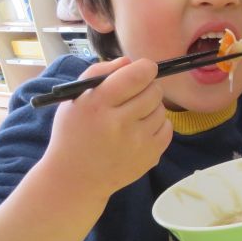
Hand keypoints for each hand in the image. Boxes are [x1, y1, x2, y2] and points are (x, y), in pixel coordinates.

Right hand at [44, 57, 172, 196]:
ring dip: (151, 108)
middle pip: (154, 90)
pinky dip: (157, 126)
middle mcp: (119, 123)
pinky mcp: (151, 156)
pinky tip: (139, 131)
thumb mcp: (75, 98)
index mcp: (97, 104)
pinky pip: (168, 128)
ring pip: (162, 109)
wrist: (76, 178)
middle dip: (147, 88)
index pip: (136, 76)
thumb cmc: (74, 133)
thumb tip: (130, 62)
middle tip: (134, 96)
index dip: (145, 68)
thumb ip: (100, 73)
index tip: (143, 70)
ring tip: (133, 117)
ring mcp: (138, 142)